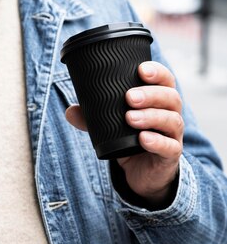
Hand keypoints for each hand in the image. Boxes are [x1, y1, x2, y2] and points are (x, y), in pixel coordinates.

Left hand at [65, 61, 183, 205]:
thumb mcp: (113, 128)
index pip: (165, 81)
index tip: (141, 69)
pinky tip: (143, 139)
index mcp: (160, 102)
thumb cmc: (132, 142)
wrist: (145, 174)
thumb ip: (94, 118)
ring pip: (171, 120)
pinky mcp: (170, 156)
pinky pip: (170, 147)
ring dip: (151, 117)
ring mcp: (173, 136)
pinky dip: (157, 142)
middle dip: (150, 95)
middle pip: (170, 98)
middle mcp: (171, 115)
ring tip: (130, 118)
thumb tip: (70, 111)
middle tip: (129, 97)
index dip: (157, 73)